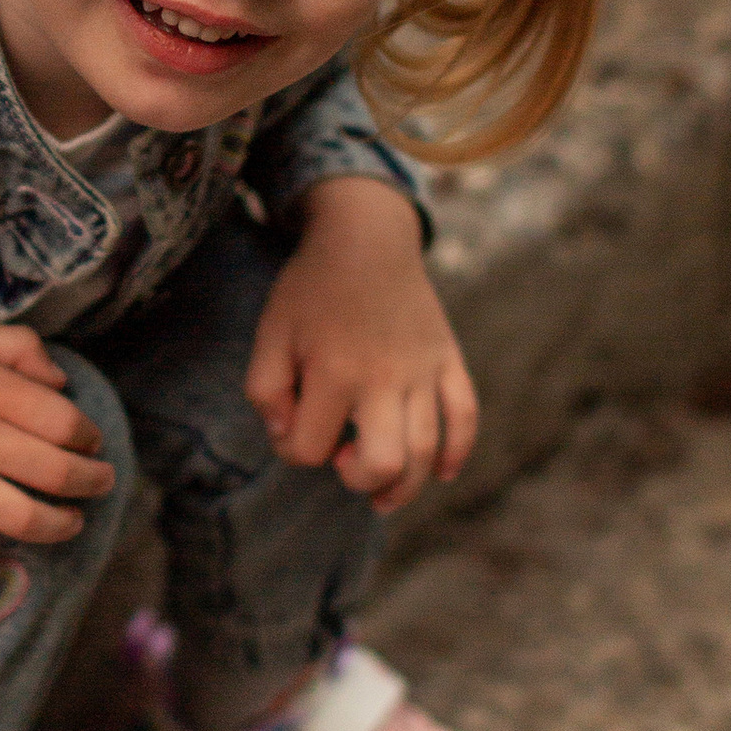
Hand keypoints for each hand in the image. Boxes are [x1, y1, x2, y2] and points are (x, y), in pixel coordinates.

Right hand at [0, 322, 116, 568]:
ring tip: (72, 519)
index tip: (89, 441)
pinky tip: (1, 540)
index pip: (64, 422)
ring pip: (24, 519)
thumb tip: (62, 385)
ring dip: (62, 525)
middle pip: (57, 472)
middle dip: (93, 481)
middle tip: (101, 481)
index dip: (88, 435)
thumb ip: (19, 348)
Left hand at [245, 177, 478, 514]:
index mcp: (334, 372)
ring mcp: (423, 371)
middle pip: (384, 462)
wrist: (366, 236)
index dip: (292, 449)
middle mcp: (384, 377)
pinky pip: (465, 415)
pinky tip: (443, 473)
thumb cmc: (312, 288)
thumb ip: (265, 391)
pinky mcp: (448, 360)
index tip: (291, 428)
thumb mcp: (270, 333)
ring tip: (383, 494)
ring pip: (428, 450)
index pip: (310, 448)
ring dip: (406, 485)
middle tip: (345, 465)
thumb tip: (287, 435)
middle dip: (360, 480)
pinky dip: (458, 452)